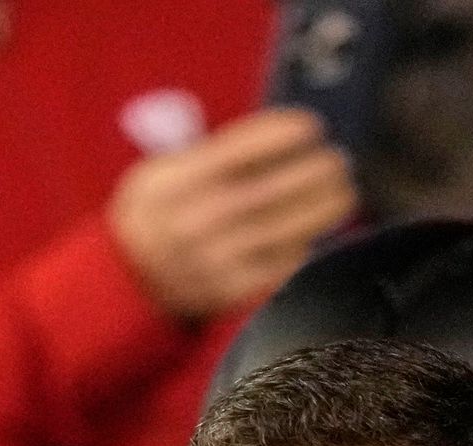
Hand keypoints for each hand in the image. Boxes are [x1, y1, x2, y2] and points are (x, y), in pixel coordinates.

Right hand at [107, 107, 357, 319]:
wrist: (129, 281)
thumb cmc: (156, 215)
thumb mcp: (162, 172)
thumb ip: (208, 154)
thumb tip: (273, 139)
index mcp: (178, 181)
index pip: (238, 150)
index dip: (281, 135)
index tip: (311, 127)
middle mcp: (197, 219)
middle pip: (269, 190)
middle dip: (313, 173)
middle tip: (338, 162)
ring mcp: (214, 258)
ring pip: (282, 229)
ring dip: (321, 209)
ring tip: (343, 193)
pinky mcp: (230, 291)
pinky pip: (278, 265)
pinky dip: (303, 246)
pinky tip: (316, 232)